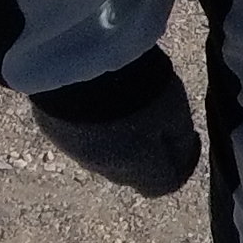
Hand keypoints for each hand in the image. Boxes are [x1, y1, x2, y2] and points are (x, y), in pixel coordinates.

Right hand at [30, 54, 199, 196]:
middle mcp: (105, 168)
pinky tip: (97, 98)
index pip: (165, 184)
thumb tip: (181, 153)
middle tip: (158, 119)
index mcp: (138, 167)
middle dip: (150, 151)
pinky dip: (92, 124)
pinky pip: (79, 135)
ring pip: (105, 155)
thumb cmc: (135, 84)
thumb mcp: (173, 107)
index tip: (190, 138)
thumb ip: (179, 137)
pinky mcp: (52, 129)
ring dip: (119, 140)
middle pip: (134, 172)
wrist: (78, 58)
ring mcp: (75, 150)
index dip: (183, 164)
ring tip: (126, 105)